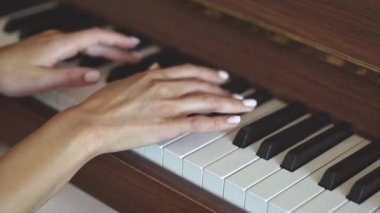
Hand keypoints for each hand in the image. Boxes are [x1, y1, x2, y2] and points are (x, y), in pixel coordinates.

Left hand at [0, 28, 140, 96]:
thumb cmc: (10, 74)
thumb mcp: (42, 80)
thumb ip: (71, 76)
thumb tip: (97, 75)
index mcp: (61, 44)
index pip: (96, 38)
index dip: (117, 40)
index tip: (134, 44)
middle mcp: (59, 39)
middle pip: (95, 40)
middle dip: (118, 47)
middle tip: (135, 54)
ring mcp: (54, 41)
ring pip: (87, 43)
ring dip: (107, 49)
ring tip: (122, 57)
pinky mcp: (49, 46)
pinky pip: (78, 45)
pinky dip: (93, 50)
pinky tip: (95, 57)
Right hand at [62, 64, 255, 153]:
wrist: (90, 123)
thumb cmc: (102, 105)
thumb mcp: (125, 82)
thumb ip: (145, 75)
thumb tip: (157, 67)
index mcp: (154, 76)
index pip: (190, 72)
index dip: (209, 74)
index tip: (221, 77)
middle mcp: (164, 88)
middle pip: (203, 86)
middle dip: (225, 91)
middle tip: (240, 95)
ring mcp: (167, 106)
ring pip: (206, 101)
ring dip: (229, 103)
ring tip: (243, 106)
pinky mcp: (167, 126)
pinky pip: (199, 122)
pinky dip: (219, 120)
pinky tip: (232, 120)